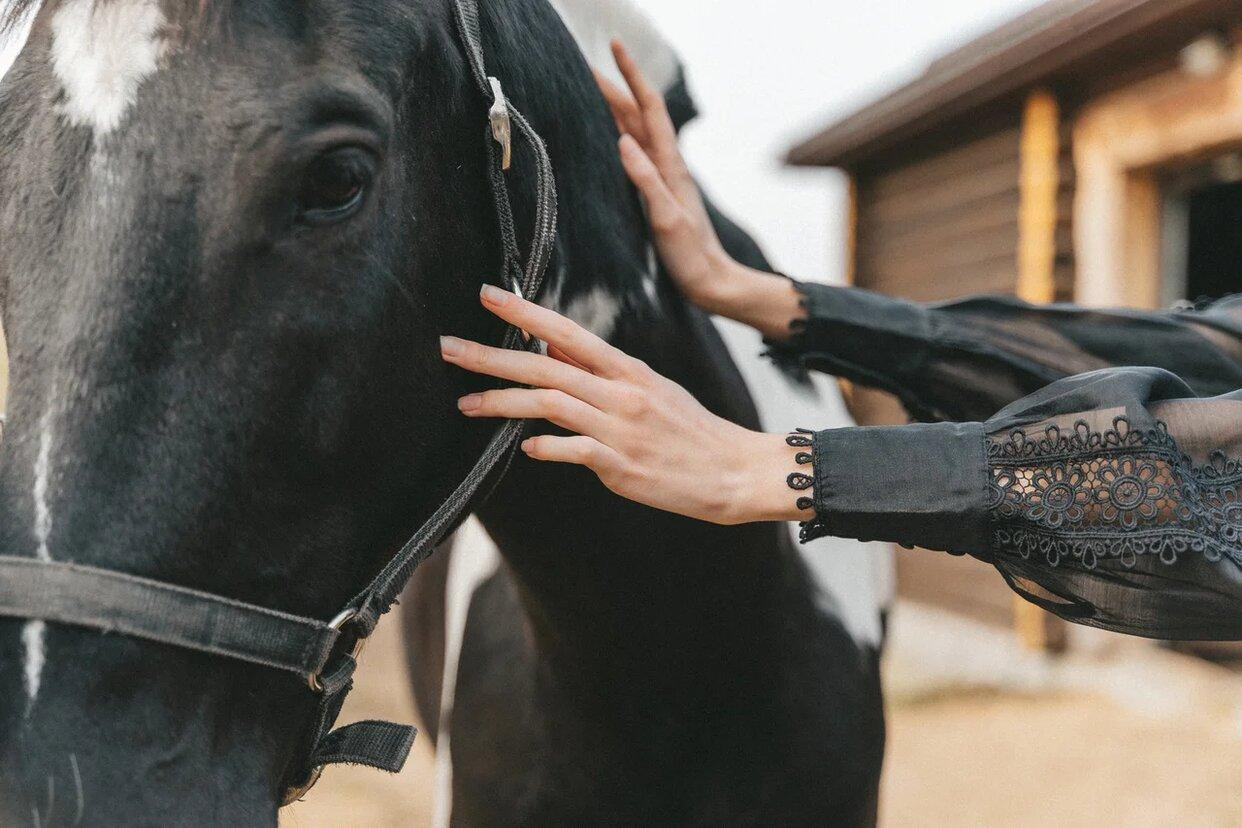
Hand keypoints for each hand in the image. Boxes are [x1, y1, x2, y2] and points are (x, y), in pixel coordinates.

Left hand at [441, 285, 806, 525]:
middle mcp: (621, 392)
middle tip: (448, 348)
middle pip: (545, 365)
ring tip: (465, 403)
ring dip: (502, 402)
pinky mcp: (623, 466)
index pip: (567, 331)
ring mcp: (621, 429)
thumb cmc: (690, 430)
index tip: (487, 295)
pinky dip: (546, 447)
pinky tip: (525, 448)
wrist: (734, 470)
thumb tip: (552, 349)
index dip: (525, 312)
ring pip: (550, 404)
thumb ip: (601, 372)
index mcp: (627, 369)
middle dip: (491, 356)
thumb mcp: (651, 388)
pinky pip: (574, 450)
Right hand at [597, 42, 804, 340]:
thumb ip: (646, 181)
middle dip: (614, 86)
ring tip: (589, 91)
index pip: (648, 109)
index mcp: (670, 166)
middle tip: (583, 66)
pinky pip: (634, 154)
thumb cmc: (691, 257)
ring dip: (614, 108)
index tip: (613, 47)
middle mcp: (666, 166)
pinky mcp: (656, 194)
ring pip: (634, 132)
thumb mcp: (667, 219)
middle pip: (637, 115)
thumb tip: (622, 141)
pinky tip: (607, 136)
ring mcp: (662, 179)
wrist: (712, 283)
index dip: (631, 75)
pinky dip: (617, 135)